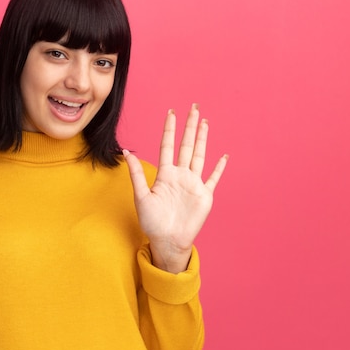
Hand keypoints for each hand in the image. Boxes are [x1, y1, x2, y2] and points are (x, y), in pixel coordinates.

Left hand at [123, 104, 227, 273]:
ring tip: (204, 123)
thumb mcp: (141, 196)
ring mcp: (193, 184)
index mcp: (165, 175)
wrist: (167, 240)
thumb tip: (126, 153)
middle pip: (186, 145)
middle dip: (189, 127)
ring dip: (202, 139)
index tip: (171, 113)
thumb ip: (137, 174)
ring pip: (199, 155)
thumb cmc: (152, 222)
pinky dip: (219, 168)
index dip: (170, 129)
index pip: (168, 146)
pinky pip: (213, 178)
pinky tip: (223, 156)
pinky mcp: (204, 195)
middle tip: (193, 108)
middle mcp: (180, 176)